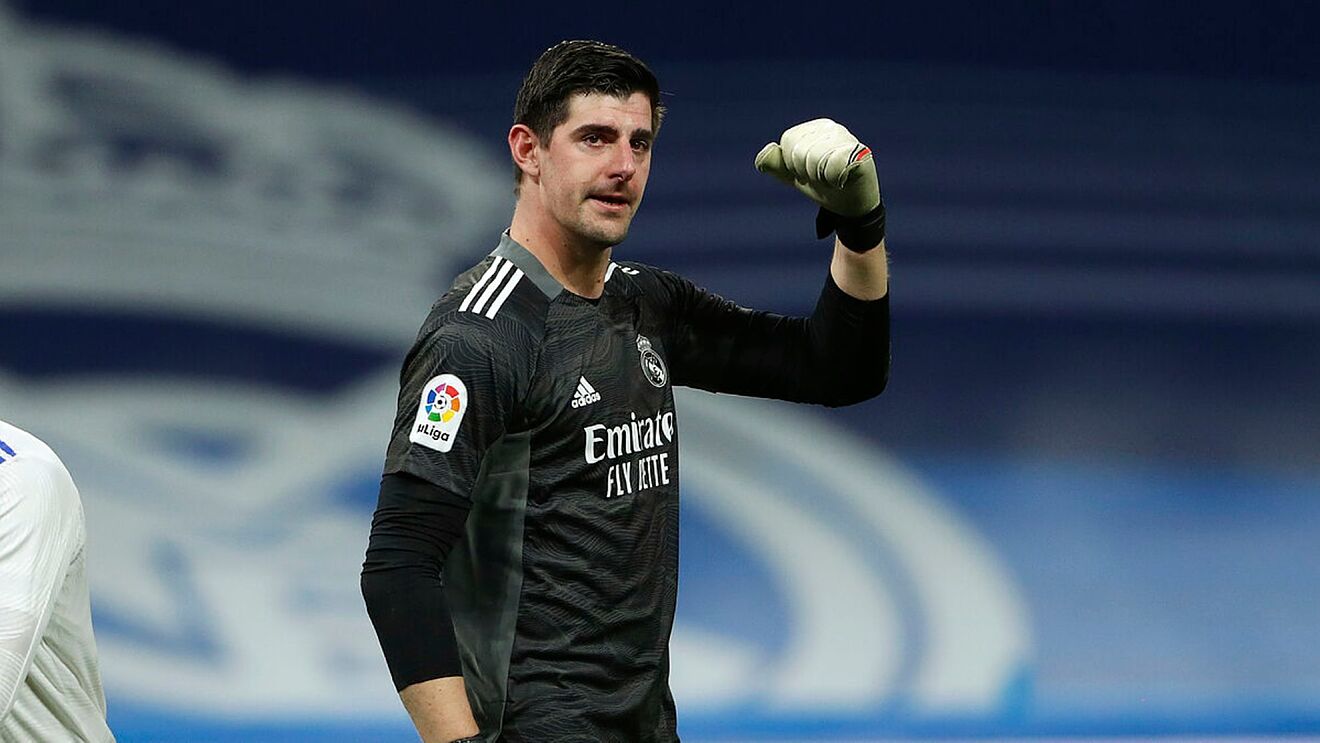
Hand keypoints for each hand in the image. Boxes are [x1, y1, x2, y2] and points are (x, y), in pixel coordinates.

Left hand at [754, 118, 879, 217]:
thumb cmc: (824, 186)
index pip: (788, 140)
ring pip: (815, 158)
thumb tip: (767, 150)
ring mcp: (849, 140)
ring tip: (831, 180)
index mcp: (816, 128)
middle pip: (799, 150)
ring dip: (820, 178)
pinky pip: (834, 167)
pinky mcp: (861, 155)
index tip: (808, 172)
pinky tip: (842, 181)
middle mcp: (833, 128)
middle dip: (806, 172)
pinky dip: (834, 181)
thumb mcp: (794, 176)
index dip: (792, 164)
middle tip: (822, 178)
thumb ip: (776, 165)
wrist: (851, 207)